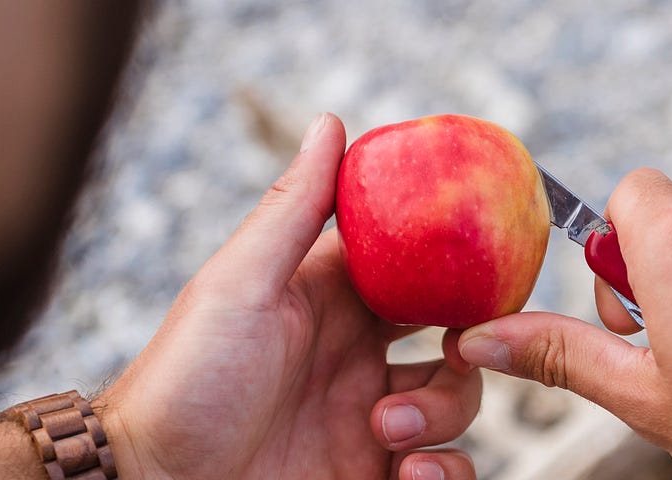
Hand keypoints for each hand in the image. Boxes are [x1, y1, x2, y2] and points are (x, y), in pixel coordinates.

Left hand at [98, 114, 480, 478]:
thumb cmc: (183, 383)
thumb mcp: (242, 284)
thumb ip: (295, 208)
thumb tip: (331, 122)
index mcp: (333, 301)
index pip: (416, 269)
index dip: (458, 267)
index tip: (487, 269)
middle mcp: (357, 357)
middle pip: (455, 340)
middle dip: (469, 349)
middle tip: (455, 354)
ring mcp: (368, 421)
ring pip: (457, 405)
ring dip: (444, 415)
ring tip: (386, 432)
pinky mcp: (372, 475)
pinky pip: (444, 472)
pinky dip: (445, 474)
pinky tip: (406, 473)